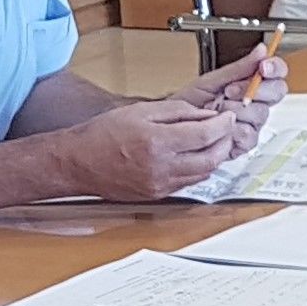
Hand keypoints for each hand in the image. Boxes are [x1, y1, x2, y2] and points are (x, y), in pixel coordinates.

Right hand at [58, 98, 242, 199]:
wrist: (78, 162)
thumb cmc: (103, 133)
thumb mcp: (140, 111)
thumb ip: (177, 112)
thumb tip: (206, 115)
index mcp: (156, 142)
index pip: (205, 135)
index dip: (223, 125)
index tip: (228, 117)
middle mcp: (161, 167)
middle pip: (211, 158)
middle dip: (225, 142)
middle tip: (226, 129)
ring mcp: (160, 185)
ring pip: (204, 173)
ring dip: (215, 157)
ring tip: (213, 141)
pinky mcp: (158, 195)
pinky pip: (189, 182)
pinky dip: (199, 168)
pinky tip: (196, 156)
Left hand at [181, 47, 285, 152]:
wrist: (175, 125)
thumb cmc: (192, 102)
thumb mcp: (212, 79)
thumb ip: (240, 66)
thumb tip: (262, 50)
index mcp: (252, 84)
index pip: (277, 72)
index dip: (275, 68)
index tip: (263, 67)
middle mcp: (257, 102)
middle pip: (276, 92)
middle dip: (254, 89)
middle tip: (230, 90)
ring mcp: (253, 122)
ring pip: (260, 113)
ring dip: (236, 109)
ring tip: (217, 108)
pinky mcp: (246, 141)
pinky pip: (249, 133)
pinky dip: (231, 128)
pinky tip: (219, 125)